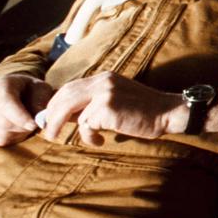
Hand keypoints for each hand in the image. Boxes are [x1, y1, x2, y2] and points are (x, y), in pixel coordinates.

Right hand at [0, 74, 53, 145]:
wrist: (6, 89)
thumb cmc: (26, 89)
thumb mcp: (39, 88)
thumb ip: (41, 101)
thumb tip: (39, 119)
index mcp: (0, 87)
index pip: (7, 106)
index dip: (22, 118)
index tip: (34, 124)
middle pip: (5, 124)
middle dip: (24, 128)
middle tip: (32, 124)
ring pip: (2, 135)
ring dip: (19, 134)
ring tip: (24, 125)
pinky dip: (10, 138)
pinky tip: (14, 129)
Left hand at [39, 71, 186, 145]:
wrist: (168, 112)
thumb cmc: (144, 111)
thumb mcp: (117, 99)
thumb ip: (94, 102)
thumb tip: (66, 116)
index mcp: (104, 77)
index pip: (69, 88)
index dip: (55, 104)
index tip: (50, 118)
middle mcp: (102, 82)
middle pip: (64, 97)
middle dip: (52, 117)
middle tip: (49, 133)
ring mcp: (105, 94)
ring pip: (72, 112)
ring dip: (74, 130)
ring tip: (84, 140)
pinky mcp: (108, 109)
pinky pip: (86, 125)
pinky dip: (89, 136)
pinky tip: (100, 140)